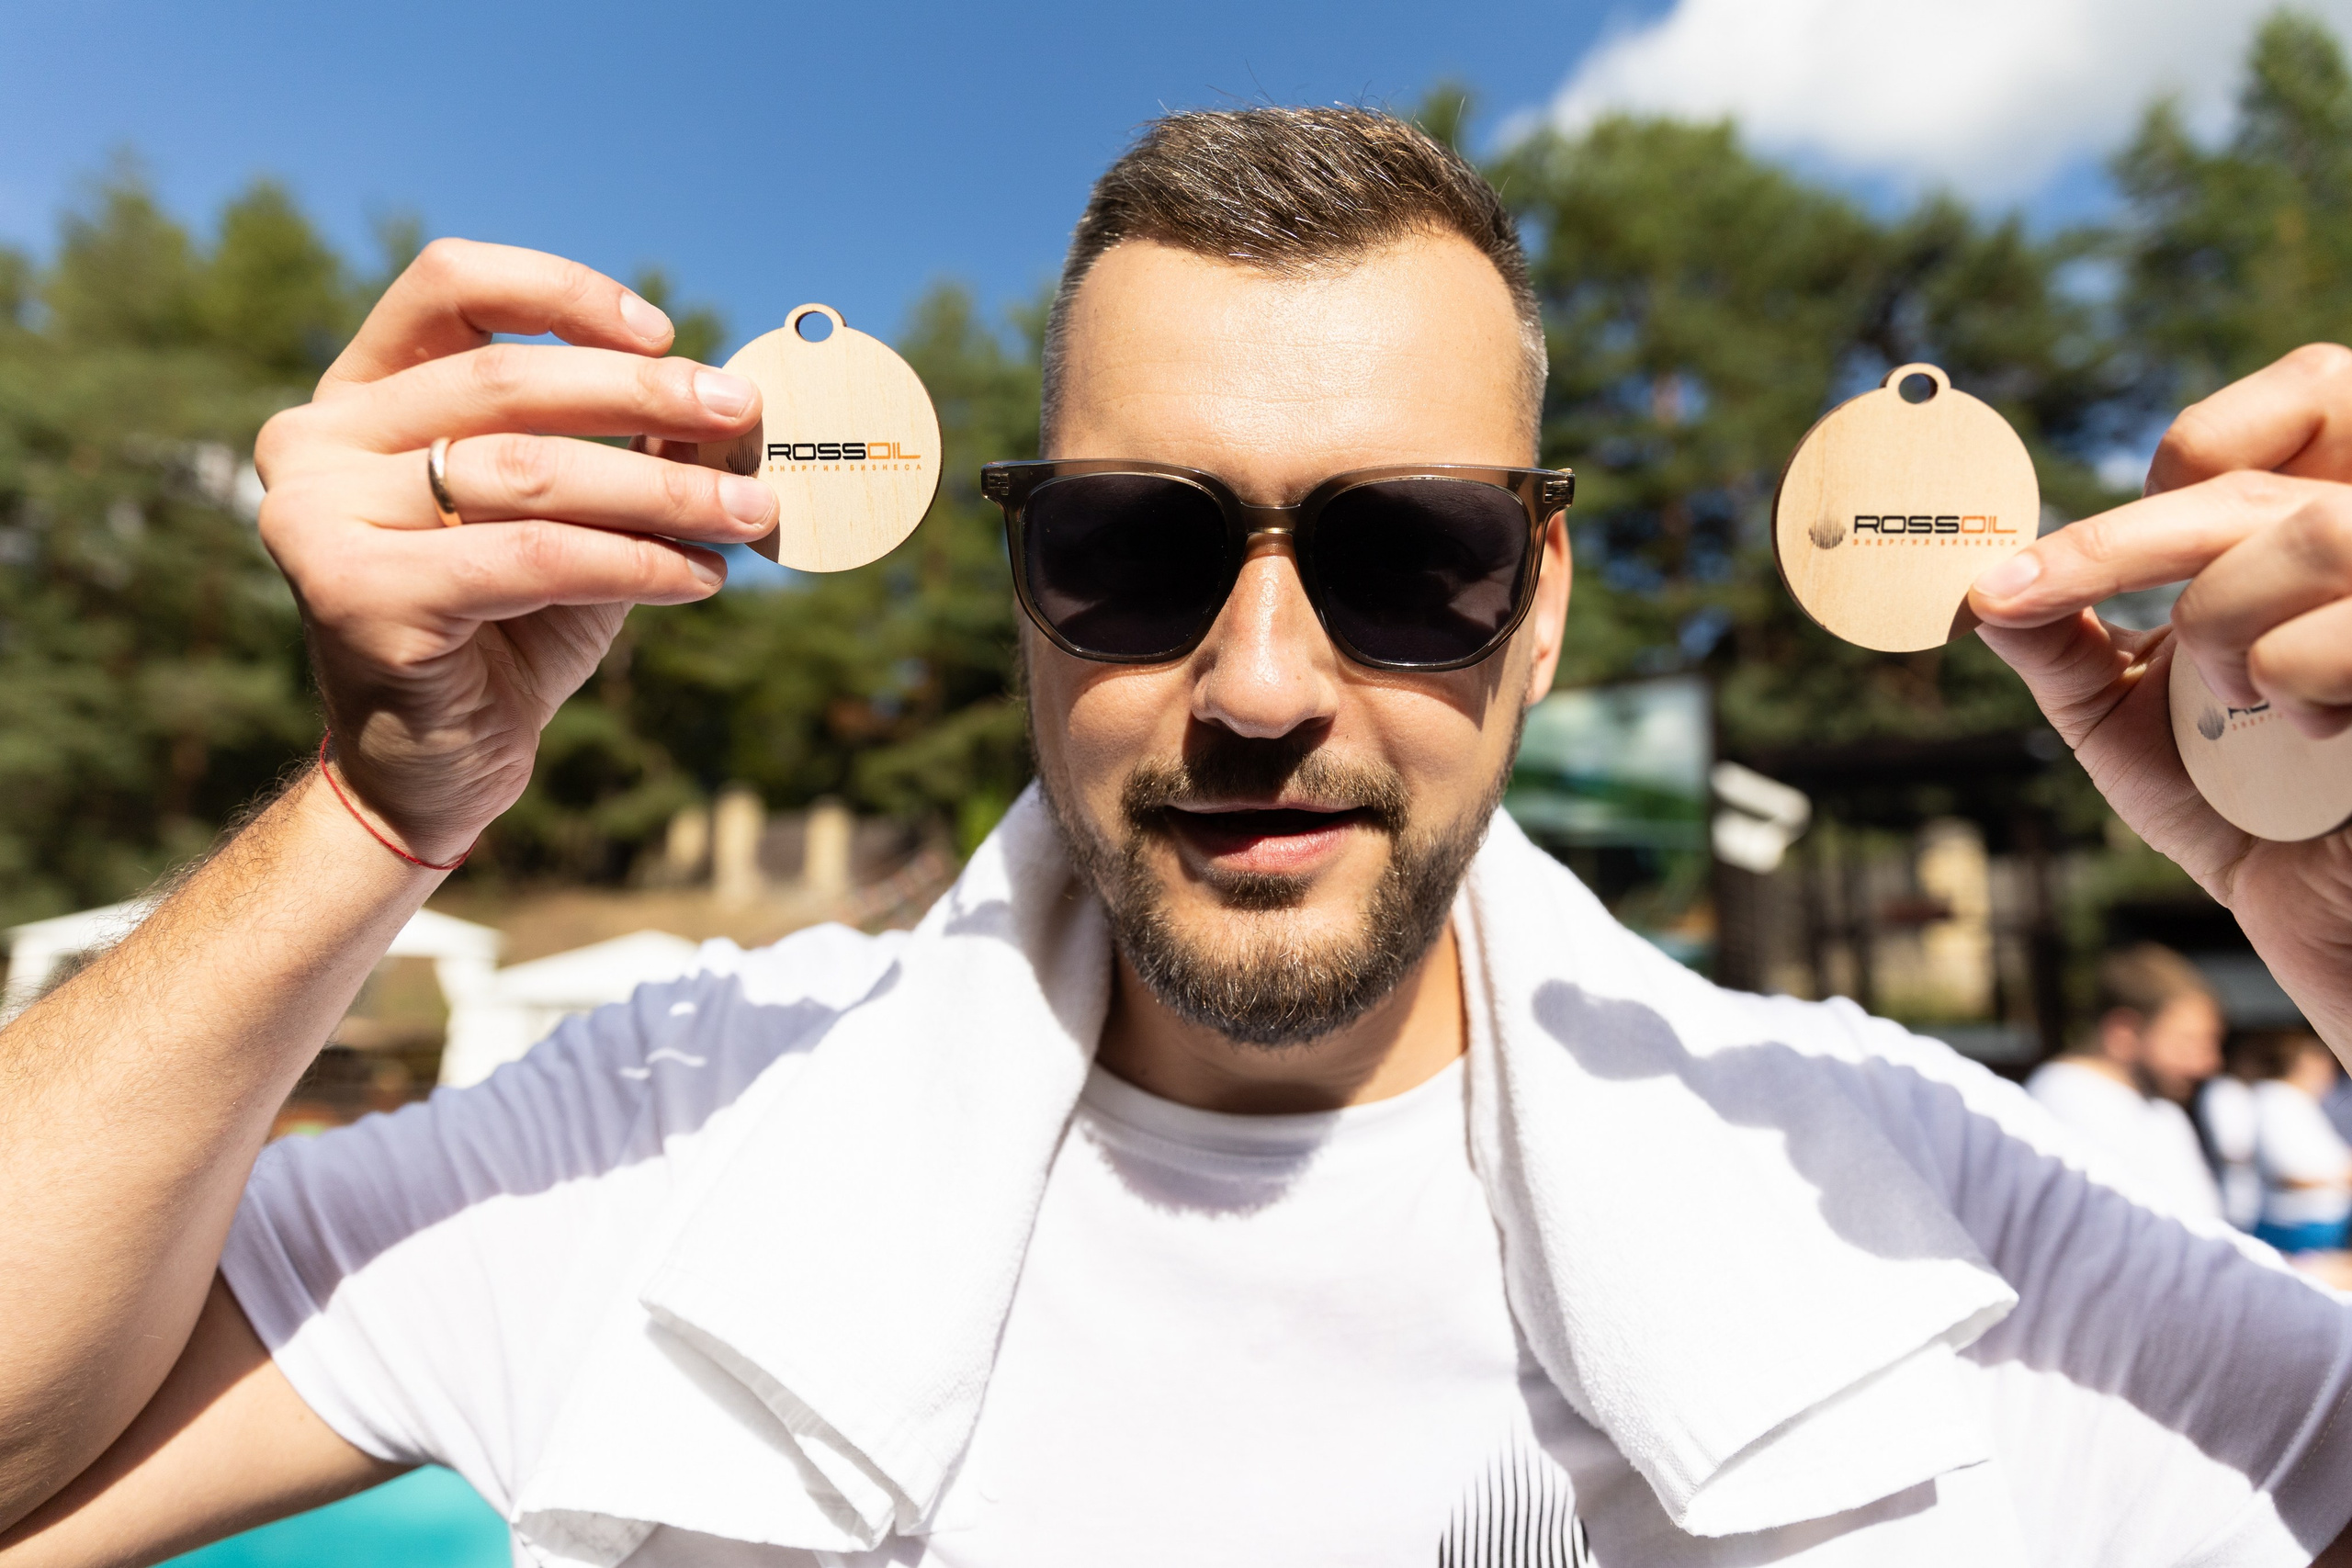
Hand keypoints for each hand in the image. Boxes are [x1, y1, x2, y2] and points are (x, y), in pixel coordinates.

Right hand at [254, 240, 776, 863]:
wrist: (432, 768)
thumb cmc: (504, 630)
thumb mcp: (570, 519)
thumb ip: (618, 450)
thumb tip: (719, 395)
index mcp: (358, 395)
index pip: (450, 286)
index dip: (563, 295)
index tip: (663, 334)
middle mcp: (317, 441)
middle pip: (506, 380)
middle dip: (647, 395)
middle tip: (745, 414)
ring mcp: (319, 516)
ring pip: (528, 472)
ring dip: (662, 490)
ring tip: (750, 512)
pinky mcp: (356, 596)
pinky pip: (533, 557)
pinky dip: (634, 562)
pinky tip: (701, 577)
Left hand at [1968, 344, 2351, 1048]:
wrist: (2335, 935)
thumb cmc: (2249, 815)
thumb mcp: (2132, 717)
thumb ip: (2061, 646)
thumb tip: (1976, 587)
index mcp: (2338, 523)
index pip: (2321, 384)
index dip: (2210, 435)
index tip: (2130, 523)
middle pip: (2284, 461)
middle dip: (2122, 540)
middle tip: (2013, 597)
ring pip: (2319, 531)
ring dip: (2220, 617)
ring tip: (2227, 698)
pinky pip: (2351, 631)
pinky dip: (2295, 675)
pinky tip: (2304, 737)